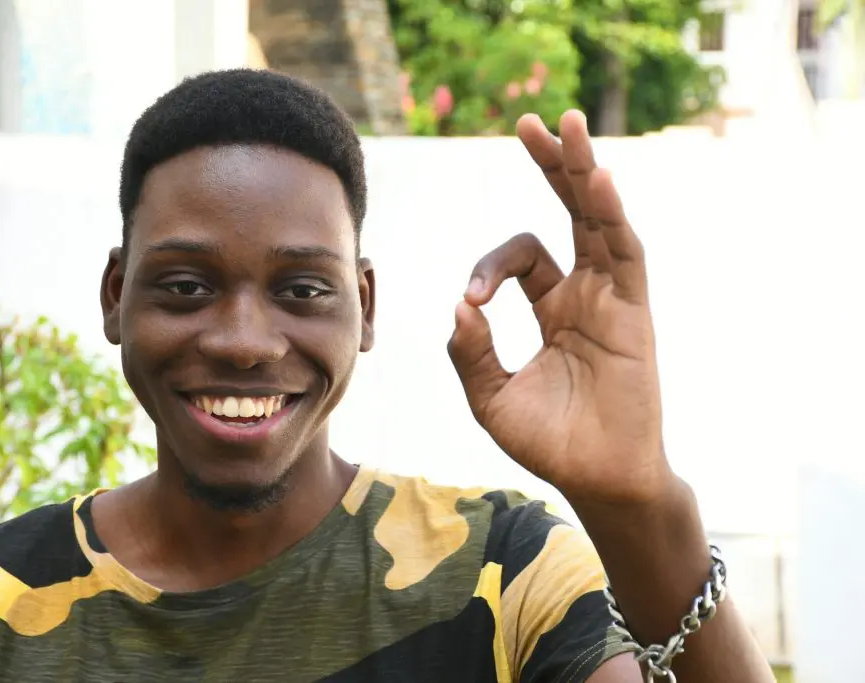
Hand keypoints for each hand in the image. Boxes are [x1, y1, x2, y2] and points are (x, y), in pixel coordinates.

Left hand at [447, 110, 670, 506]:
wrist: (596, 481)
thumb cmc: (548, 441)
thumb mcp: (490, 396)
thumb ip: (470, 352)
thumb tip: (458, 304)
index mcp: (553, 307)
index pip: (522, 257)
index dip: (489, 267)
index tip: (471, 300)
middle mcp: (585, 293)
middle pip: (568, 213)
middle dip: (551, 168)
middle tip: (530, 122)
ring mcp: (613, 298)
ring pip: (599, 220)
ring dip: (582, 171)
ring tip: (566, 124)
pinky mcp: (635, 313)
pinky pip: (625, 253)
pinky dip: (611, 216)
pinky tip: (596, 178)